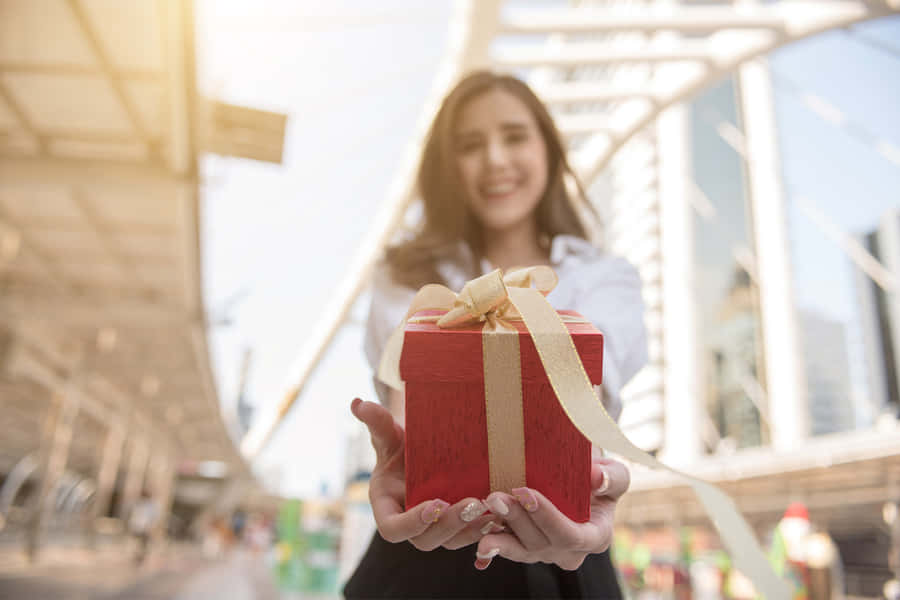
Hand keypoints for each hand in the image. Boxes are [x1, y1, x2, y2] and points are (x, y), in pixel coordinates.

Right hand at [350, 398, 498, 550]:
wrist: (422, 453)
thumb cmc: (401, 446)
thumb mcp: (390, 433)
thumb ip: (376, 422)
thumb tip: (358, 403)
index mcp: (387, 507)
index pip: (393, 529)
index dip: (412, 523)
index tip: (435, 504)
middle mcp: (410, 524)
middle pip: (425, 541)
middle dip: (448, 526)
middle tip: (470, 504)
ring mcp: (433, 529)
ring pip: (450, 542)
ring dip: (469, 529)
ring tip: (488, 509)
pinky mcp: (455, 527)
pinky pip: (467, 537)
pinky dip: (483, 529)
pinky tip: (499, 514)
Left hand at [473, 456, 629, 570]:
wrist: (579, 479)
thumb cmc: (597, 475)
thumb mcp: (615, 472)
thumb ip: (613, 477)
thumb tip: (597, 478)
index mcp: (594, 537)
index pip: (570, 536)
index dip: (547, 517)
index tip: (526, 494)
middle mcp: (569, 552)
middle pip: (540, 542)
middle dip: (517, 519)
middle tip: (497, 496)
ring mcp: (545, 553)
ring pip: (520, 548)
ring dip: (500, 532)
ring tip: (486, 508)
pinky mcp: (524, 548)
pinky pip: (507, 550)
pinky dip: (493, 544)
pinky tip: (478, 542)